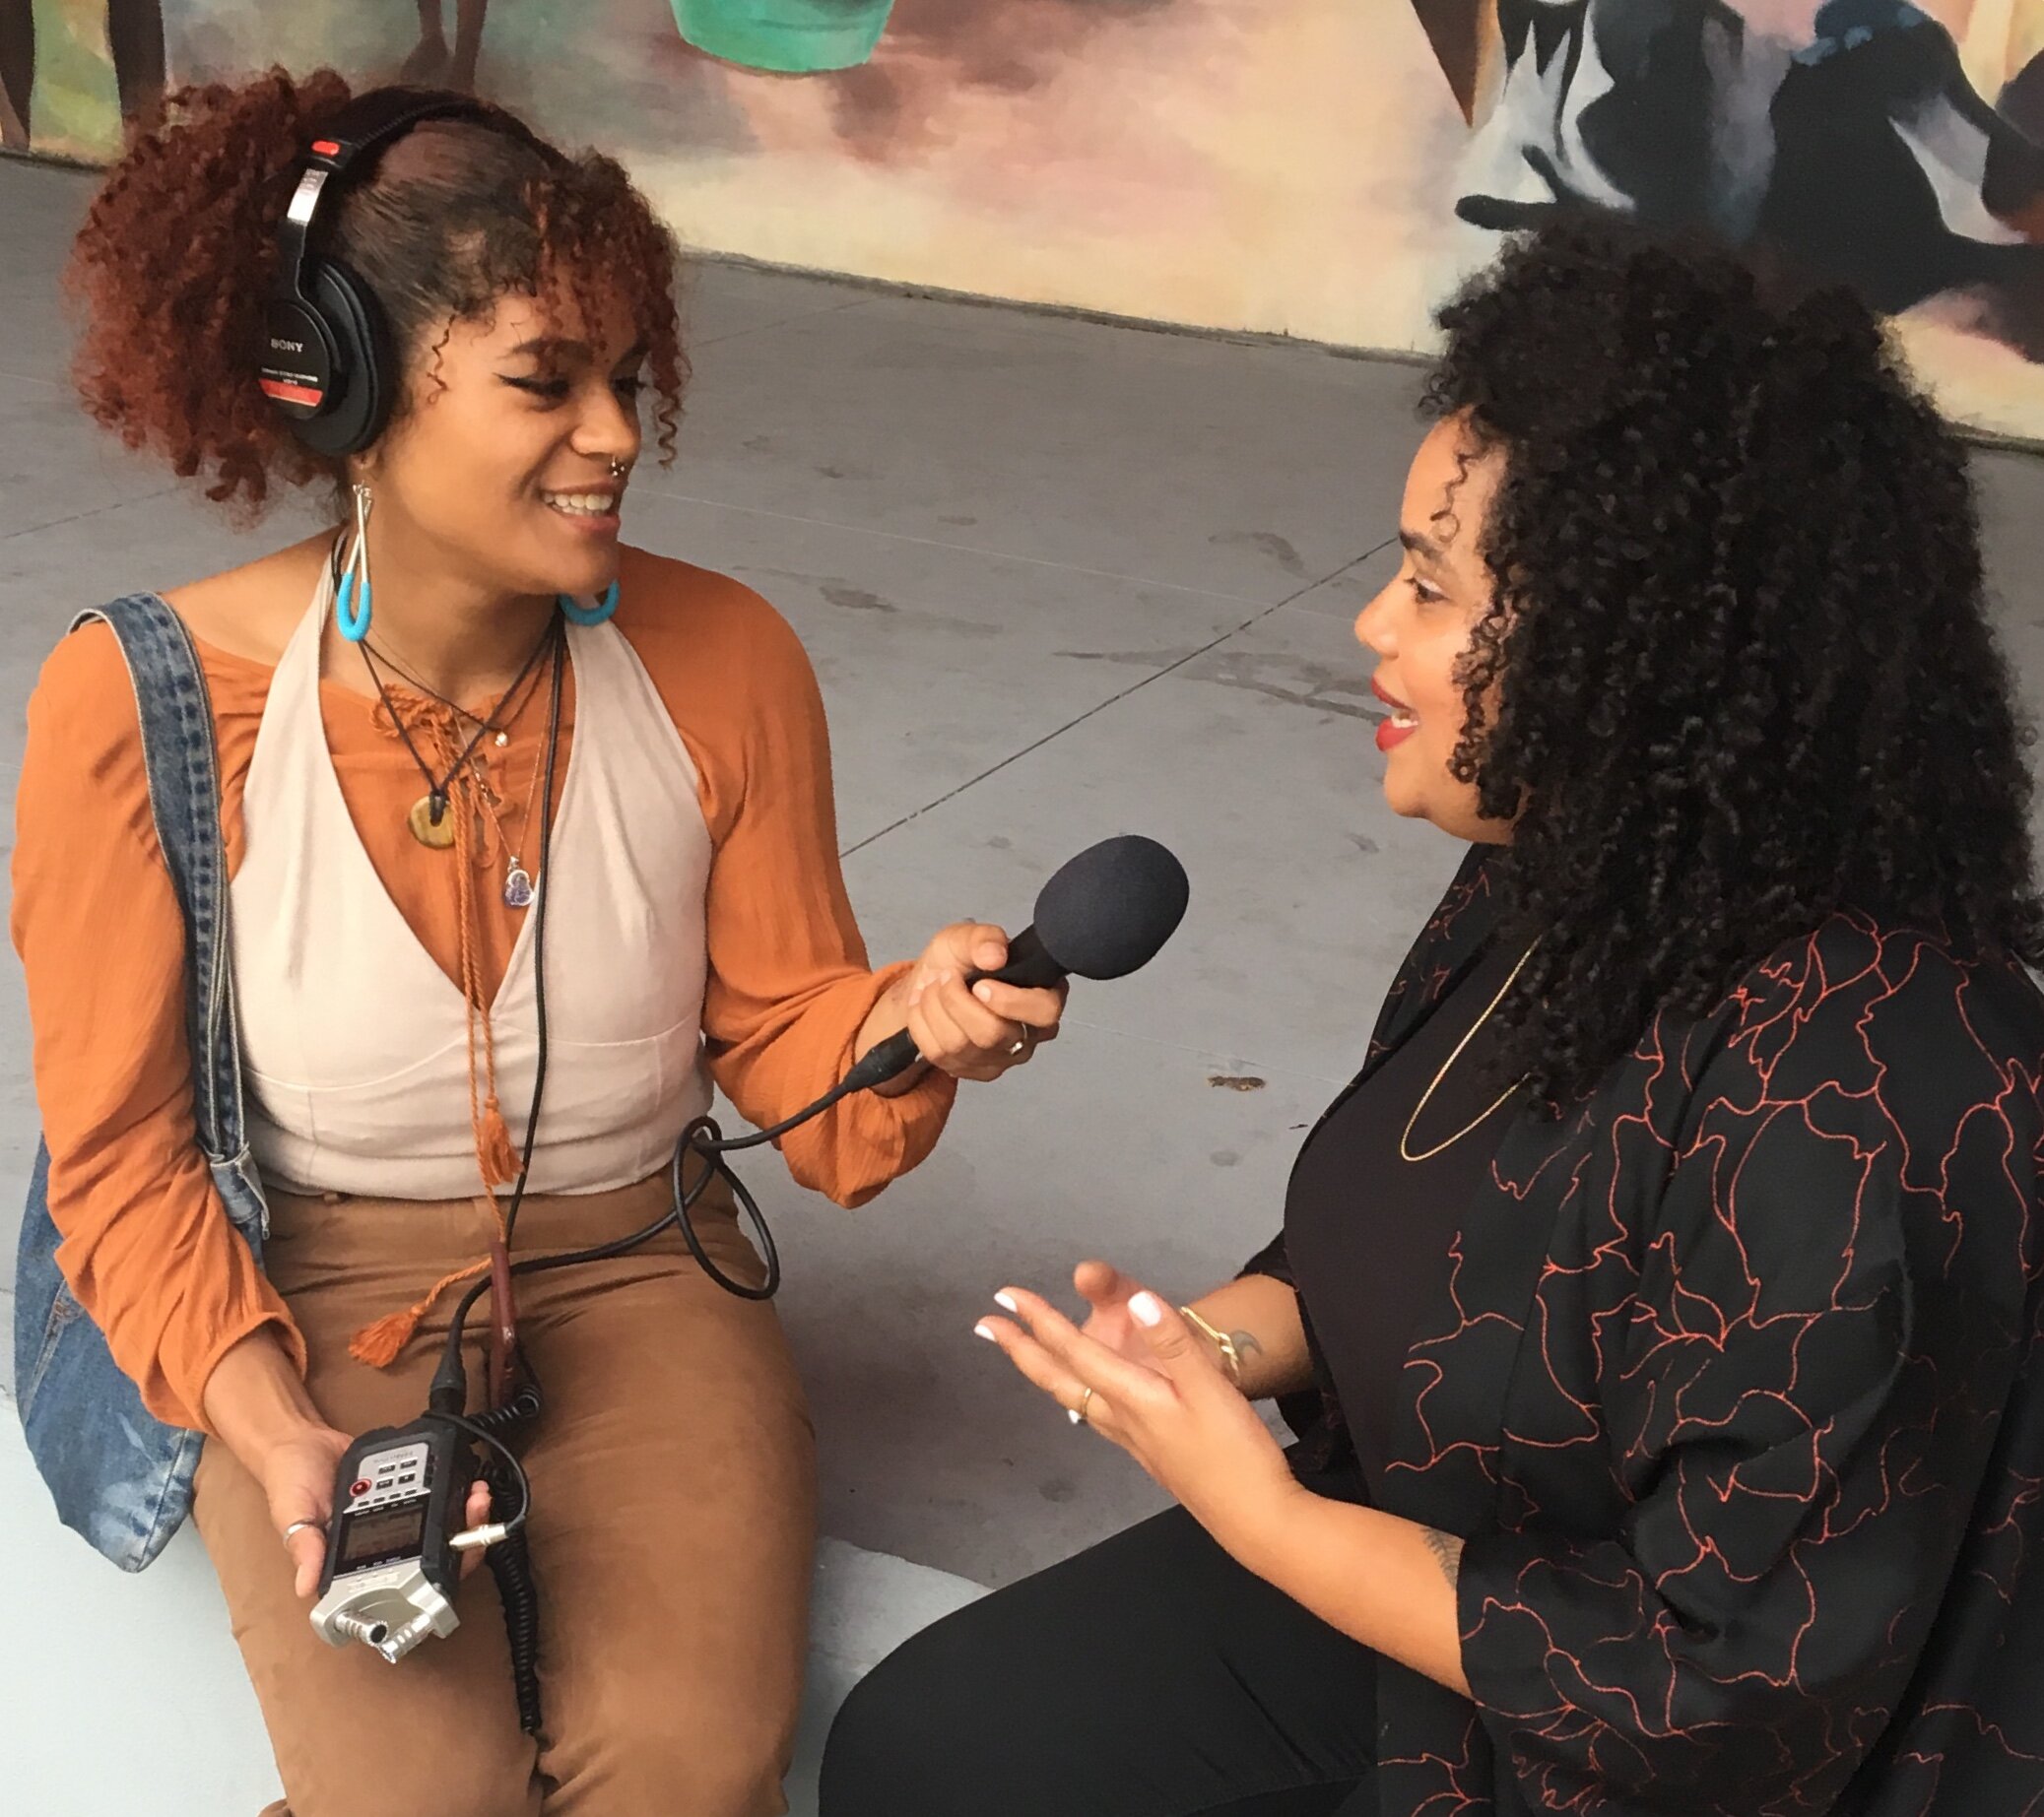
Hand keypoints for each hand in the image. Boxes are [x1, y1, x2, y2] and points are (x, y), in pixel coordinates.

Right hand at [261, 1424, 491, 1599]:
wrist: (300, 1439)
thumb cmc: (288, 1483)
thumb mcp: (292, 1516)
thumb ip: (304, 1546)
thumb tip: (307, 1586)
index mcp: (352, 1560)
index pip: (395, 1583)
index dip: (427, 1579)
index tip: (450, 1562)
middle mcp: (379, 1542)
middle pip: (429, 1554)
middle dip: (461, 1539)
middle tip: (473, 1515)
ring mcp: (395, 1515)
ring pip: (439, 1525)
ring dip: (464, 1514)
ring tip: (476, 1495)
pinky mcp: (404, 1489)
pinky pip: (434, 1494)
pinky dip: (453, 1489)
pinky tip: (465, 1479)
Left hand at [895, 923, 1065, 1084]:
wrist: (929, 984)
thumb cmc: (959, 962)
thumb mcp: (967, 937)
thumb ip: (984, 938)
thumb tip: (995, 955)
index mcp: (1041, 997)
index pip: (1044, 1012)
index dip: (1010, 1001)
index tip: (980, 985)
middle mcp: (1027, 1034)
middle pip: (993, 1033)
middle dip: (957, 1000)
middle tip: (947, 977)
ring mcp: (999, 1059)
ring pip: (960, 1045)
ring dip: (935, 1007)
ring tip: (934, 987)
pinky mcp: (971, 1072)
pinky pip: (937, 1054)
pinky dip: (921, 1023)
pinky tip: (926, 1008)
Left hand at [975, 1279, 1298, 1558]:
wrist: (1254, 1519)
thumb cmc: (1235, 1453)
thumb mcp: (1211, 1389)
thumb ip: (1174, 1343)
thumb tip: (1137, 1299)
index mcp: (1132, 1398)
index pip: (1075, 1352)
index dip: (1040, 1320)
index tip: (1005, 1297)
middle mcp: (1121, 1420)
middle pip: (1059, 1380)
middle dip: (1021, 1349)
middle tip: (986, 1325)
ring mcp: (1133, 1441)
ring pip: (1073, 1399)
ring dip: (1044, 1372)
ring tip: (1026, 1356)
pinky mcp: (1150, 1454)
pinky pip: (1096, 1415)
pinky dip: (1076, 1394)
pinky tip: (1087, 1399)